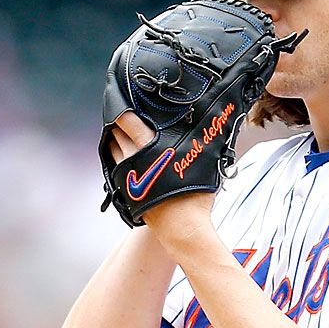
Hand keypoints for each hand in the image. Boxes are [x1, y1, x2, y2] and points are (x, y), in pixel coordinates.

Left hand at [109, 112, 214, 236]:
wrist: (182, 229)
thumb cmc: (195, 198)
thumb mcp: (203, 164)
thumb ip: (202, 143)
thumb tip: (215, 124)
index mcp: (150, 150)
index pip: (128, 121)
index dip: (122, 109)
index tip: (122, 99)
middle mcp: (133, 160)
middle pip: (116, 134)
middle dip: (117, 123)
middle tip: (122, 113)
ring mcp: (126, 176)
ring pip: (113, 151)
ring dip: (115, 140)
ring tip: (120, 132)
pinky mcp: (125, 190)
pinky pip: (115, 168)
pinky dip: (117, 158)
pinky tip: (123, 156)